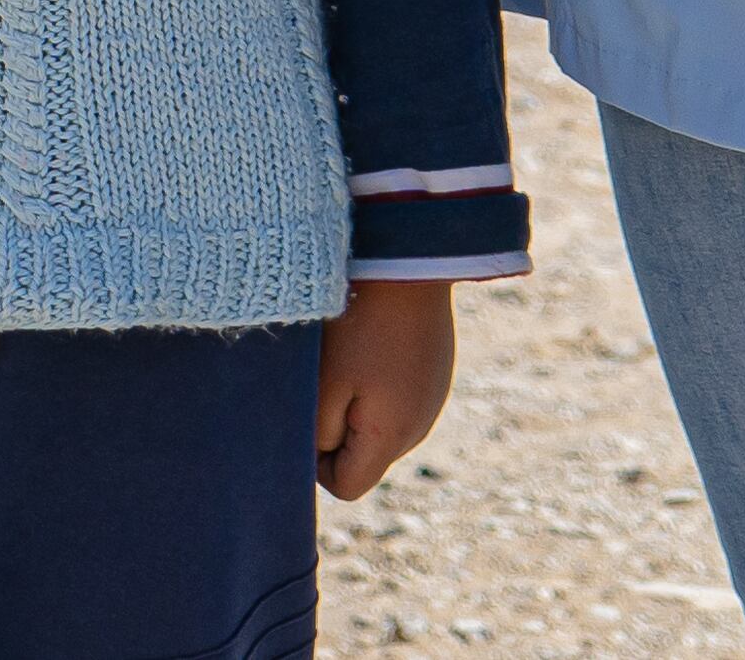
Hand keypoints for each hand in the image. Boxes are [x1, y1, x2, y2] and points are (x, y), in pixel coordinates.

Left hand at [317, 277, 455, 498]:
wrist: (408, 259)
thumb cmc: (357, 321)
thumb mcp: (324, 382)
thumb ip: (317, 434)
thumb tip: (316, 460)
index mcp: (392, 436)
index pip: (347, 486)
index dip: (317, 463)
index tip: (308, 415)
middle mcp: (420, 426)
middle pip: (364, 457)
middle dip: (338, 430)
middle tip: (326, 378)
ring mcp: (433, 398)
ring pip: (380, 427)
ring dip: (359, 405)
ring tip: (351, 355)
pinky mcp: (436, 372)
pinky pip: (399, 399)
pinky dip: (380, 383)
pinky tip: (372, 343)